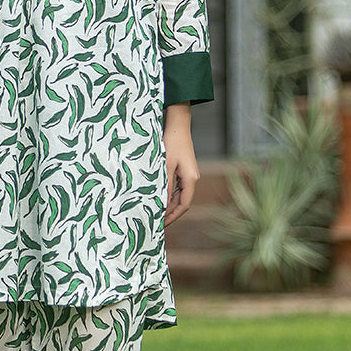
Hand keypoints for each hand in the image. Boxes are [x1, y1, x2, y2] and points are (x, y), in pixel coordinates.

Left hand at [163, 103, 198, 226]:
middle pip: (183, 202)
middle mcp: (193, 178)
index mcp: (191, 179)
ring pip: (181, 196)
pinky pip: (179, 188)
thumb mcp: (166, 166)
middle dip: (171, 213)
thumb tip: (163, 205)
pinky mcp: (185, 170)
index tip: (161, 225)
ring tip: (156, 213)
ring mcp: (190, 174)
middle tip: (156, 222)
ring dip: (170, 205)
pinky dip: (170, 195)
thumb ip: (166, 186)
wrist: (178, 126)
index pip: (184, 205)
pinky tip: (160, 198)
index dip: (173, 216)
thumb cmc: (171, 143)